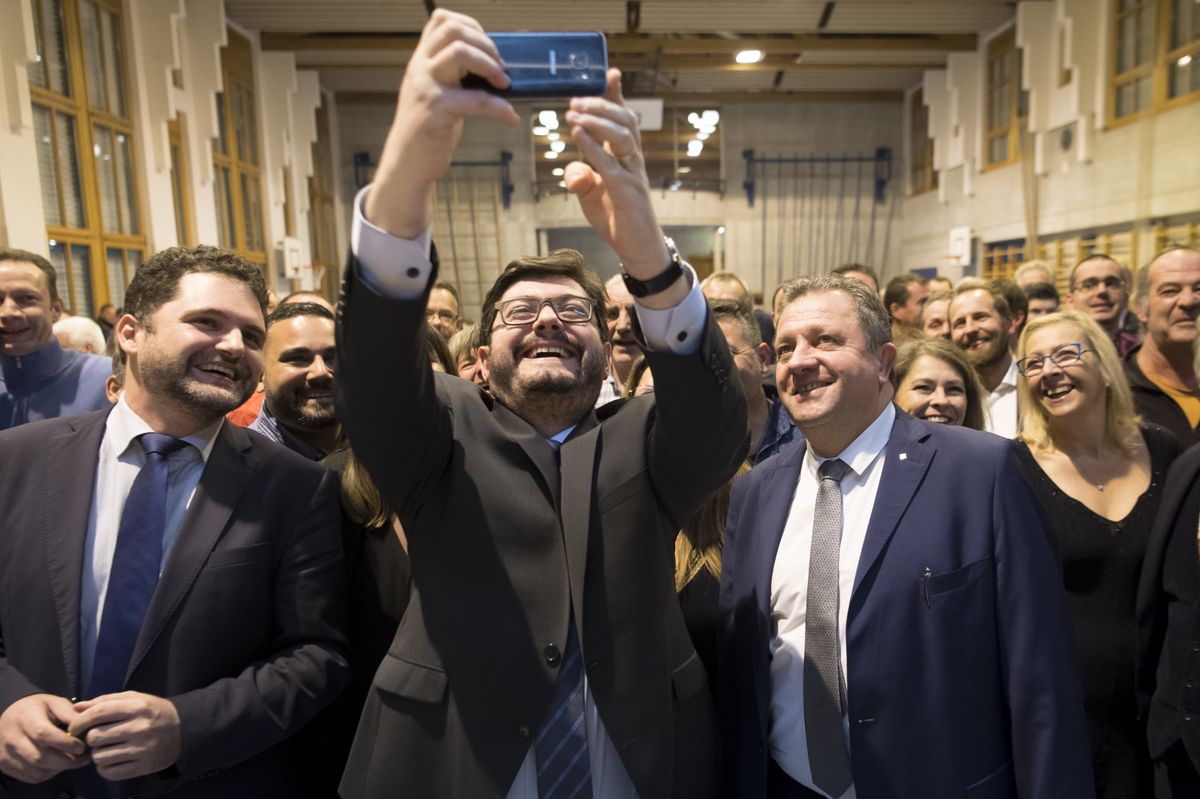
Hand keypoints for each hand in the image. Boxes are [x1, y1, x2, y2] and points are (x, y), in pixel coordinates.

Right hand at [0, 694, 88, 782]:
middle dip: (66, 761)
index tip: (82, 746)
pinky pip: (31, 777)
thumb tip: (89, 725)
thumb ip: (70, 714)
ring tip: (74, 761)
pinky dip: (49, 774)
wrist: (11, 717)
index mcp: (25, 718)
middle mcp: (13, 738)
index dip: (65, 743)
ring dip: (59, 769)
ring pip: (36, 771)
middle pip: (39, 757)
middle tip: (83, 758)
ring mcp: (7, 754)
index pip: (43, 734)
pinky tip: (58, 765)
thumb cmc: (37, 709)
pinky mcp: (7, 765)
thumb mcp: (54, 703)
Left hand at [69, 692, 180, 781]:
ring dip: (98, 754)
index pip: (98, 713)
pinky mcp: (143, 767)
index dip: (80, 721)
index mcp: (137, 707)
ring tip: (107, 748)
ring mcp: (141, 749)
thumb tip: (76, 707)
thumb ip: (105, 701)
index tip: (75, 726)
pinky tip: (112, 760)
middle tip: (98, 737)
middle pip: (95, 737)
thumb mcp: (134, 699)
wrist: (183, 729)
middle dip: (91, 738)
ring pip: (99, 757)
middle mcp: (139, 727)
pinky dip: (105, 768)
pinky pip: (110, 772)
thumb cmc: (154, 712)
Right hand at [367, 9, 518, 237]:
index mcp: (421, 60)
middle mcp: (420, 68)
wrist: (406, 163)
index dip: (472, 26)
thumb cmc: (428, 130)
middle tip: (501, 69)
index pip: (442, 20)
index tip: (490, 48)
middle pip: (453, 30)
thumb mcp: (435, 93)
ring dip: (490, 65)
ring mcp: (426, 87)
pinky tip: (509, 117)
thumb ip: (452, 74)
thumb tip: (491, 64)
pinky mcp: (435, 111)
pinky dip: (499, 108)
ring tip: (504, 85)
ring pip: (460, 51)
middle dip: (486, 45)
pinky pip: (475, 100)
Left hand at [564, 70, 671, 281]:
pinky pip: (611, 163)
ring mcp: (633, 174)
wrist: (638, 249)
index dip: (617, 95)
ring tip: (573, 113)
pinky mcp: (627, 192)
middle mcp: (634, 160)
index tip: (609, 73)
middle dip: (600, 104)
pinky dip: (593, 147)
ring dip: (597, 120)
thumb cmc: (617, 219)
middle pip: (624, 120)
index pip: (624, 119)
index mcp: (627, 157)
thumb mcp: (590, 194)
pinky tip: (578, 135)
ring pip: (622, 136)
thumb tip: (574, 169)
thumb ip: (580, 176)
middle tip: (574, 100)